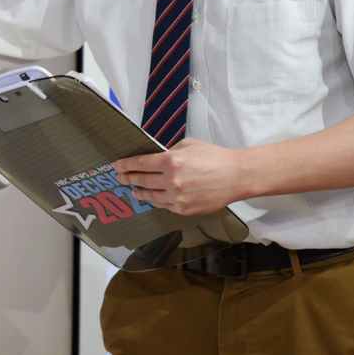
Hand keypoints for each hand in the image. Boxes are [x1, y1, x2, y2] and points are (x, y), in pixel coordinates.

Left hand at [113, 139, 247, 215]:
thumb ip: (170, 151)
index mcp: (171, 161)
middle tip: (121, 177)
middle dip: (129, 178)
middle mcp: (171, 180)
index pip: (141, 163)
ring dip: (140, 192)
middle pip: (142, 180)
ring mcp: (177, 197)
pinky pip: (164, 205)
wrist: (235, 177)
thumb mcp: (189, 145)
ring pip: (151, 196)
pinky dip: (156, 200)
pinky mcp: (184, 209)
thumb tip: (157, 158)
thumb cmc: (215, 157)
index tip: (118, 165)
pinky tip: (152, 198)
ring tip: (135, 190)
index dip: (126, 164)